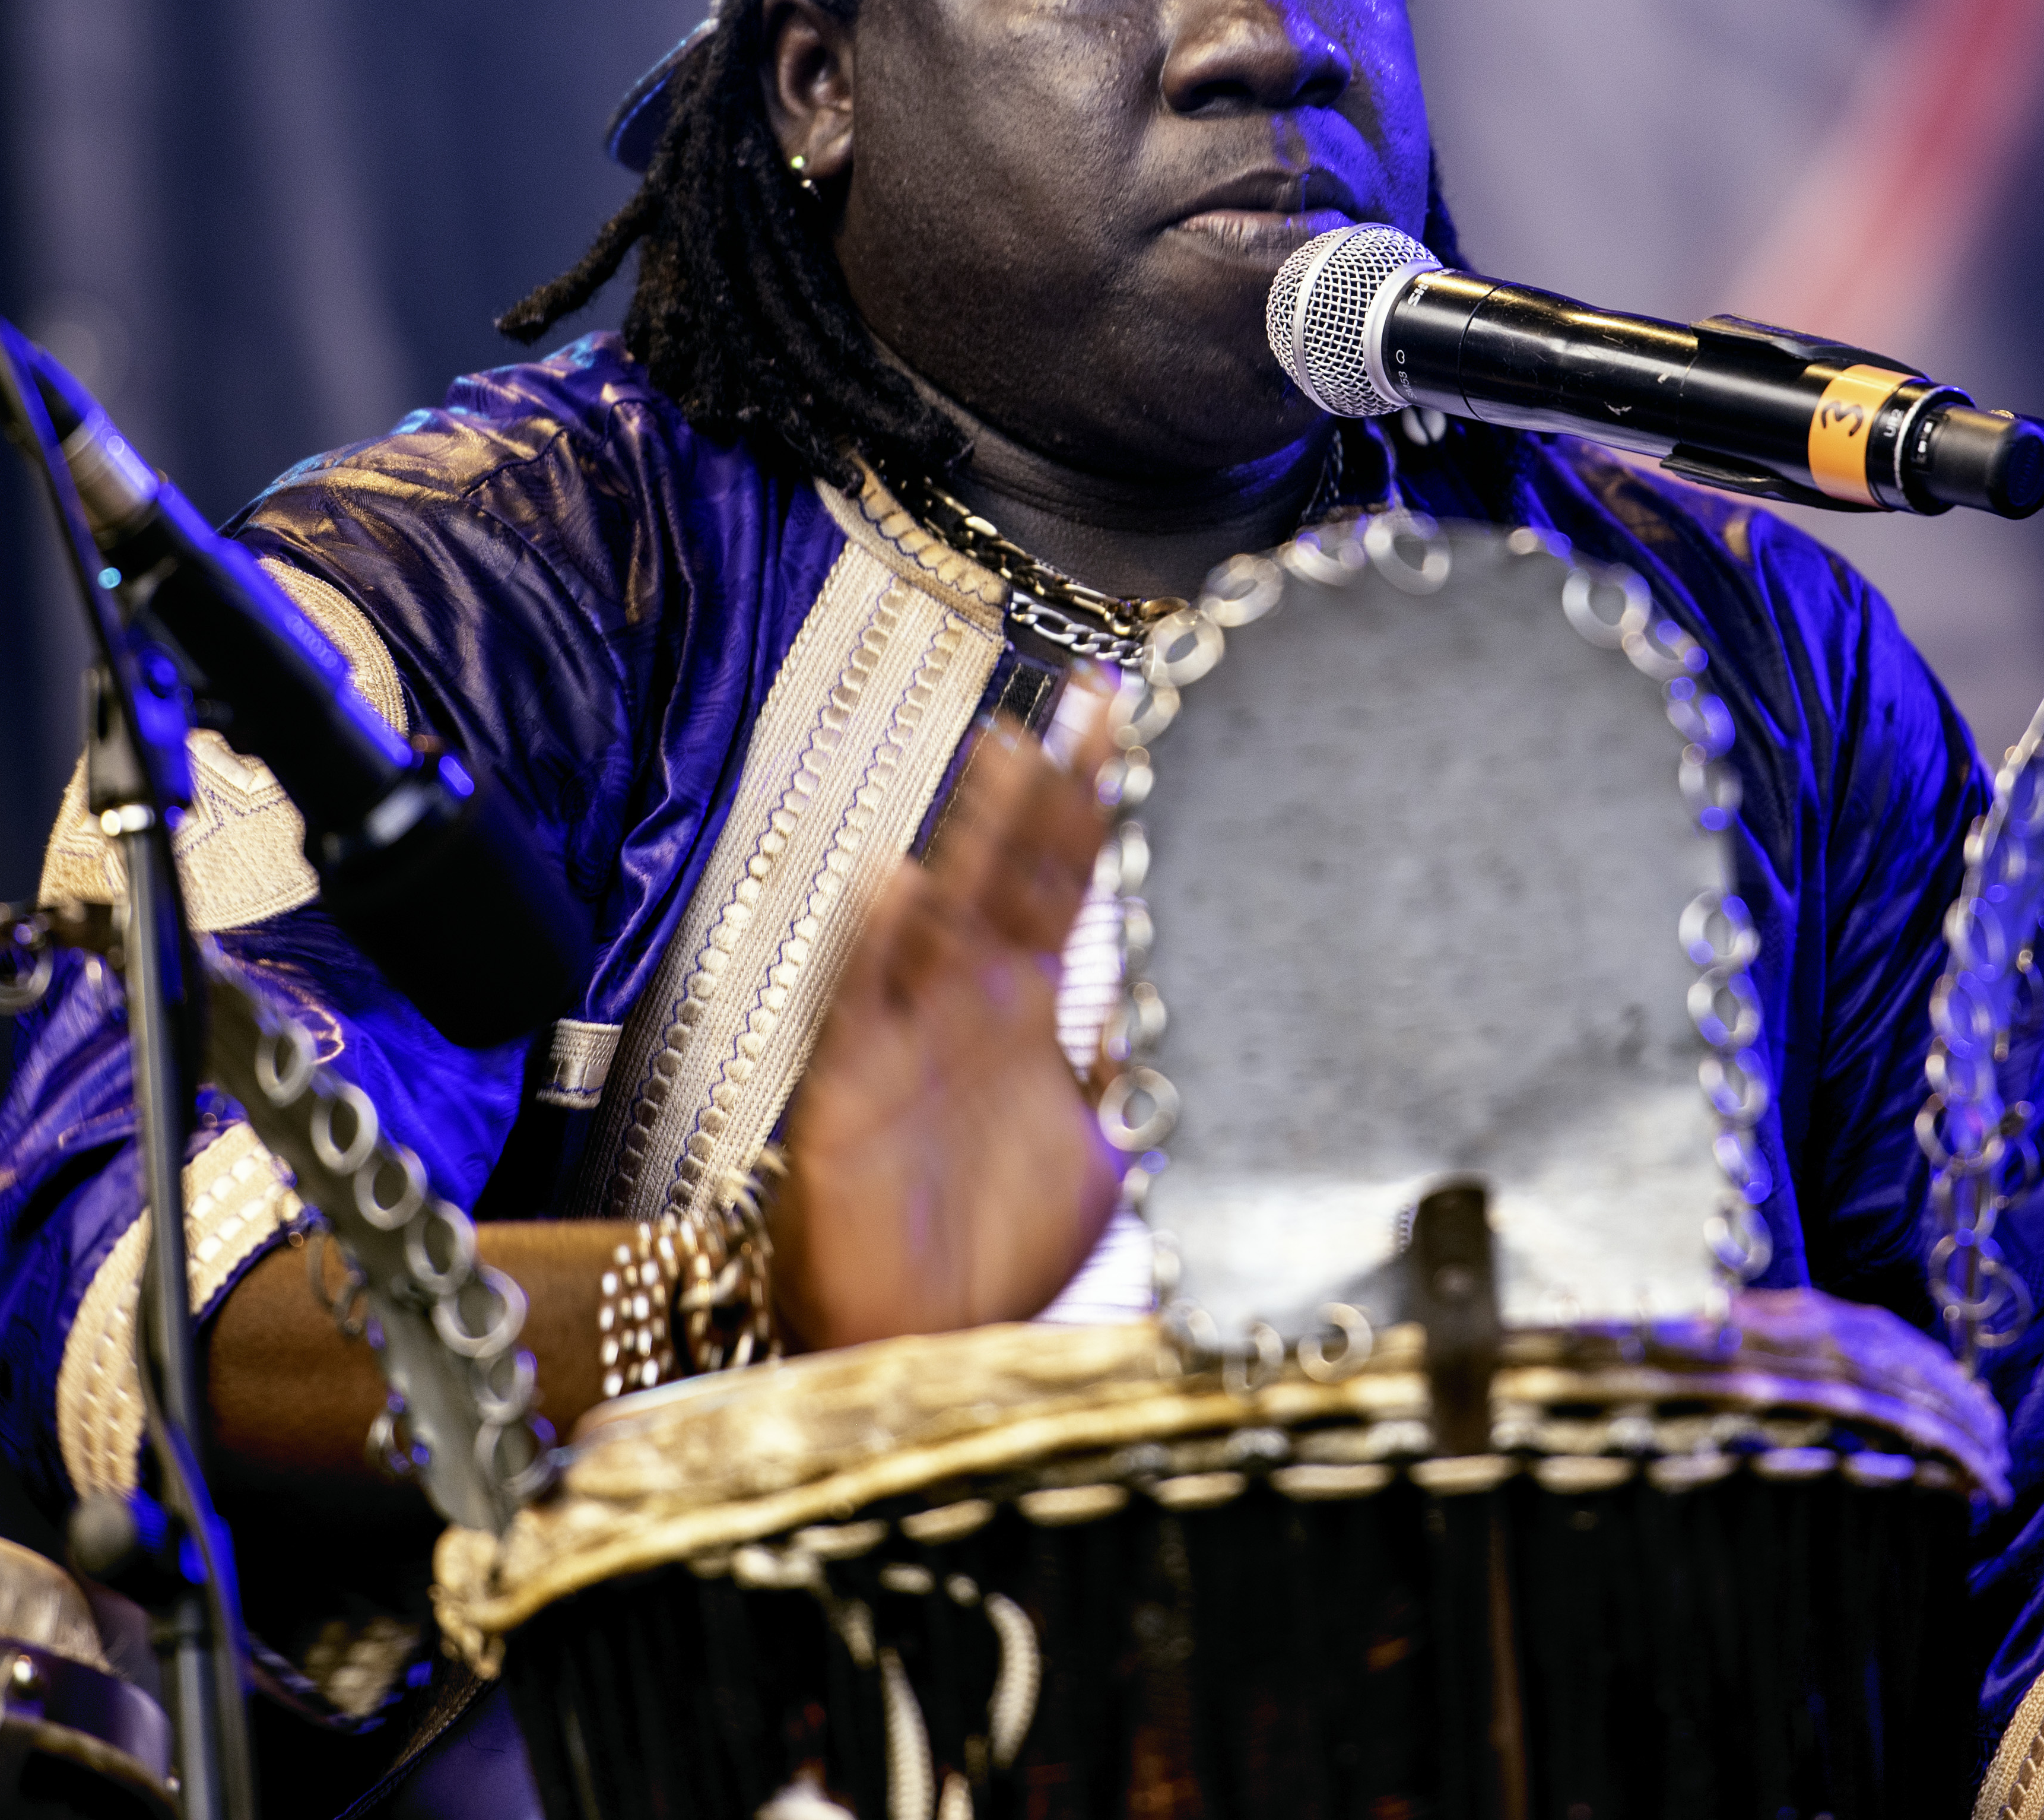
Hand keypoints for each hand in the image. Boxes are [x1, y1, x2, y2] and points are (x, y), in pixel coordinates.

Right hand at [771, 703, 1126, 1349]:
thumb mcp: (1104, 1146)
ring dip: (975, 834)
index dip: (1096, 800)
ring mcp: (911, 1033)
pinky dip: (879, 941)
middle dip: (1048, 787)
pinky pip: (864, 1002)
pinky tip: (898, 880)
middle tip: (1082, 705)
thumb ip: (1136, 1066)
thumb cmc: (1005, 1243)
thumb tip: (1191, 996)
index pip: (1070, 877)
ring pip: (943, 911)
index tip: (1128, 718)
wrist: (924, 1338)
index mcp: (1030, 1005)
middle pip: (1013, 871)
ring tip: (1004, 755)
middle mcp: (972, 1001)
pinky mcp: (853, 1087)